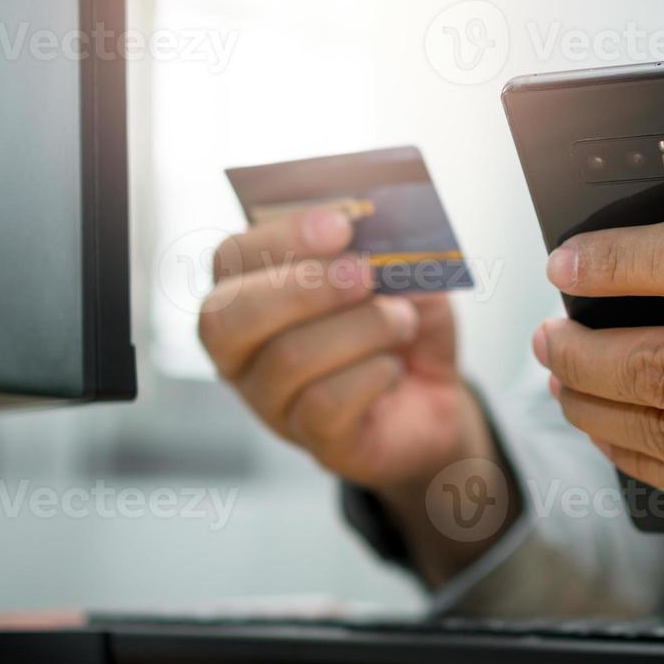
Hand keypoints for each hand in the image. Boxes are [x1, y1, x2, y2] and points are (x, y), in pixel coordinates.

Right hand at [199, 207, 488, 490]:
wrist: (435, 396)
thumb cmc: (401, 322)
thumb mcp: (402, 273)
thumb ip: (384, 248)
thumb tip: (378, 231)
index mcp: (251, 290)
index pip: (231, 258)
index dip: (281, 236)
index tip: (341, 224)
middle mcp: (242, 350)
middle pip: (228, 316)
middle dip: (304, 286)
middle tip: (366, 273)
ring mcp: (269, 401)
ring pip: (288, 358)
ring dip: (361, 329)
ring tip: (402, 321)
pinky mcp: (311, 439)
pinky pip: (324, 404)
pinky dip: (371, 375)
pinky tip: (393, 368)